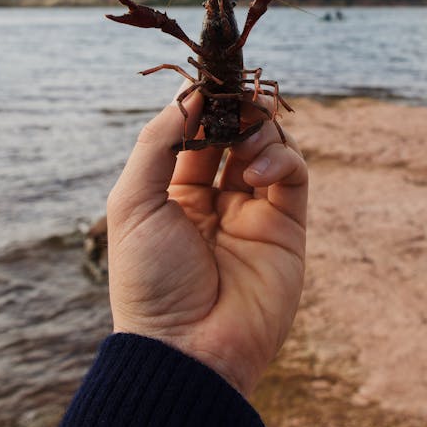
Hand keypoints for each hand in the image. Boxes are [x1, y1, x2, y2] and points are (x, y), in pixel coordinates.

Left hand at [107, 88, 307, 395]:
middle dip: (236, 107)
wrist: (188, 351)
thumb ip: (158, 143)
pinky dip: (280, 159)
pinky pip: (294, 175)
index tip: (210, 75)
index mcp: (175, 190)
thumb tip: (187, 94)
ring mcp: (253, 210)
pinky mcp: (287, 226)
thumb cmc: (149, 279)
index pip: (195, 130)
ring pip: (267, 145)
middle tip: (237, 92)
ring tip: (244, 139)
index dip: (203, 102)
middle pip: (234, 132)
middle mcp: (216, 196)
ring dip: (258, 129)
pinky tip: (255, 175)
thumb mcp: (133, 203)